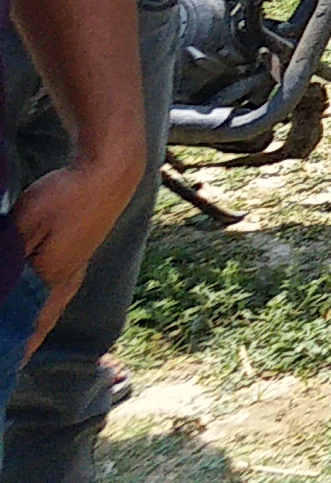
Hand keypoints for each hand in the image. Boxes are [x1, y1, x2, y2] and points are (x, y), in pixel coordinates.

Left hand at [13, 155, 138, 351]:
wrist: (110, 175)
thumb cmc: (67, 196)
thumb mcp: (27, 223)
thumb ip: (8, 253)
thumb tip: (0, 282)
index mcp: (51, 277)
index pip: (26, 323)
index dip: (12, 345)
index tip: (4, 366)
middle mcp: (66, 280)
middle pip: (41, 324)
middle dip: (24, 345)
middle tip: (9, 365)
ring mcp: (76, 269)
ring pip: (51, 311)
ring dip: (36, 331)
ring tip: (23, 347)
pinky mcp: (79, 257)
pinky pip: (57, 297)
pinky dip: (45, 312)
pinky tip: (42, 311)